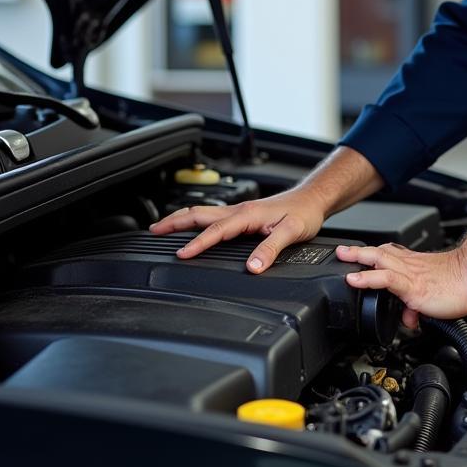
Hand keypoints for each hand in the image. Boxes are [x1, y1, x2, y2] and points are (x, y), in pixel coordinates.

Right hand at [149, 186, 326, 272]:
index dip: (197, 243)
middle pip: (199, 214)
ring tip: (162, 227)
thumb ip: (270, 249)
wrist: (313, 199)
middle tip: (153, 231)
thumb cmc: (304, 213)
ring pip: (204, 212)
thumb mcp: (291, 232)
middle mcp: (240, 210)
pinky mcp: (243, 214)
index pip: (216, 230)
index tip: (181, 254)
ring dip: (182, 219)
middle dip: (174, 222)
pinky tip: (193, 227)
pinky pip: (213, 216)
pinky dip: (196, 220)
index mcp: (247, 214)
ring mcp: (240, 211)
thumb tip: (253, 267)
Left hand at [338, 213, 466, 328]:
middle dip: (358, 252)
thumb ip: (416, 306)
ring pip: (378, 260)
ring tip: (341, 259)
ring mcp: (409, 275)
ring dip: (358, 258)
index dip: (372, 254)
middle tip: (341, 250)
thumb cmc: (459, 286)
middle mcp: (409, 266)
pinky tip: (355, 279)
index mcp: (413, 265)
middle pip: (379, 253)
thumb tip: (409, 318)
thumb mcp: (431, 298)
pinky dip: (368, 278)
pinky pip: (386, 279)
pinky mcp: (411, 286)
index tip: (358, 254)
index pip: (388, 255)